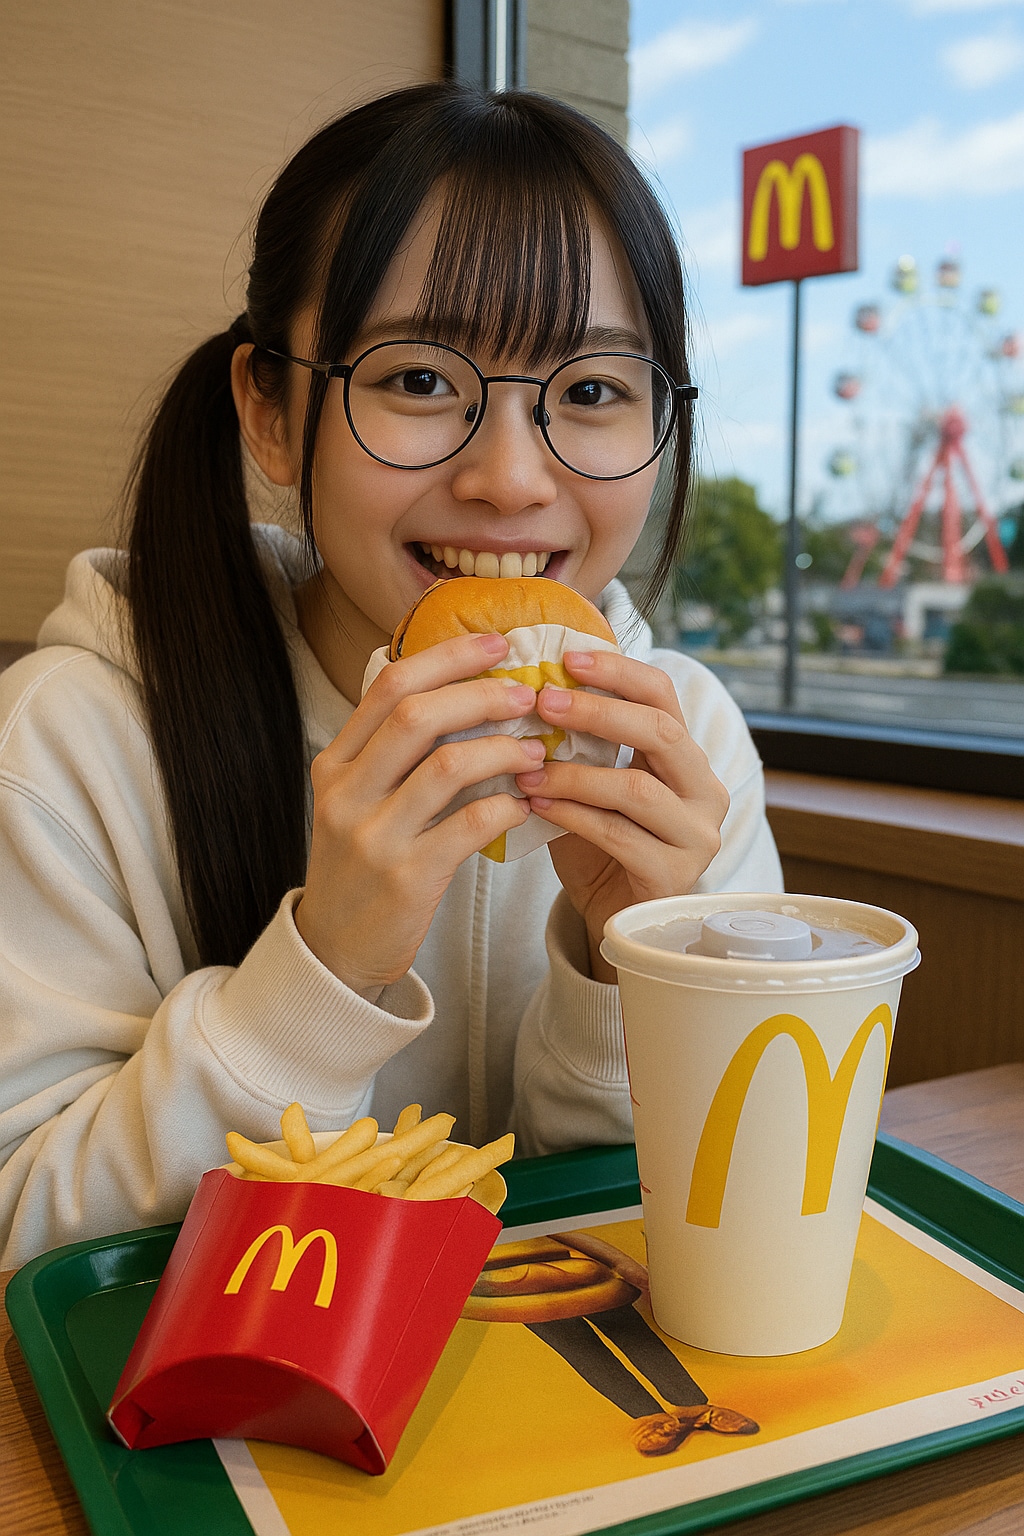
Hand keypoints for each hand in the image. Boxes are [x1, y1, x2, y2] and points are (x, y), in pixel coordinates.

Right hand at [295, 632, 543, 998]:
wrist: (336, 949)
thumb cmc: (364, 865)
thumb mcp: (359, 799)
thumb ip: (395, 752)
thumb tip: (466, 691)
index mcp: (336, 762)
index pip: (389, 686)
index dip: (447, 657)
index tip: (495, 643)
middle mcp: (346, 791)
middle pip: (417, 715)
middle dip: (481, 694)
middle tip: (527, 693)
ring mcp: (372, 835)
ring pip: (448, 766)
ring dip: (503, 750)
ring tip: (536, 750)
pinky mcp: (405, 877)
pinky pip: (469, 824)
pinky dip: (506, 805)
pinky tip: (525, 804)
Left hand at [514, 650, 729, 982]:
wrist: (611, 917)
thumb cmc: (597, 843)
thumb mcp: (591, 783)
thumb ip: (579, 744)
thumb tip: (526, 688)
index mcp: (687, 758)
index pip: (664, 695)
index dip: (617, 672)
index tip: (566, 658)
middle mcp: (706, 791)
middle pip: (659, 731)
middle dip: (597, 711)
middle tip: (542, 702)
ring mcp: (697, 836)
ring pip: (636, 788)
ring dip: (574, 773)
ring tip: (526, 766)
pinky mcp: (675, 876)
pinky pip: (619, 835)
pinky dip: (572, 816)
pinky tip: (536, 805)